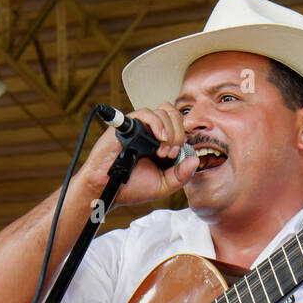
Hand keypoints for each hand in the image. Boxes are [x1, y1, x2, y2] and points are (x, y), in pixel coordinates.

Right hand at [78, 104, 198, 206]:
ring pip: (163, 112)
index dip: (181, 137)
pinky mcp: (126, 125)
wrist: (107, 190)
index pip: (178, 125)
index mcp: (160, 141)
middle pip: (174, 115)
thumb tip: (195, 160)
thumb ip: (181, 175)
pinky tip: (159, 138)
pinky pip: (146, 113)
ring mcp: (139, 126)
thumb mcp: (163, 185)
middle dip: (178, 134)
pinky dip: (157, 123)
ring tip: (161, 152)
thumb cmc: (130, 187)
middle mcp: (150, 131)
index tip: (173, 155)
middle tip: (168, 153)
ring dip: (169, 132)